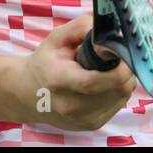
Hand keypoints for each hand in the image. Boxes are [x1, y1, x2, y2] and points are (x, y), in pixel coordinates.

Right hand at [10, 14, 137, 130]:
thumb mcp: (57, 37)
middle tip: (114, 56)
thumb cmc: (45, 63)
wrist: (28, 94)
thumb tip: (110, 30)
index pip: (95, 81)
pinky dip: (117, 90)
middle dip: (124, 69)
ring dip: (122, 79)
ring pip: (122, 96)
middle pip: (117, 89)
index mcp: (59, 80)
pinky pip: (119, 104)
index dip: (118, 66)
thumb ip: (83, 27)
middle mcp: (71, 105)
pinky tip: (104, 82)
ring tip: (105, 69)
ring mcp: (84, 119)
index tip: (122, 51)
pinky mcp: (92, 125)